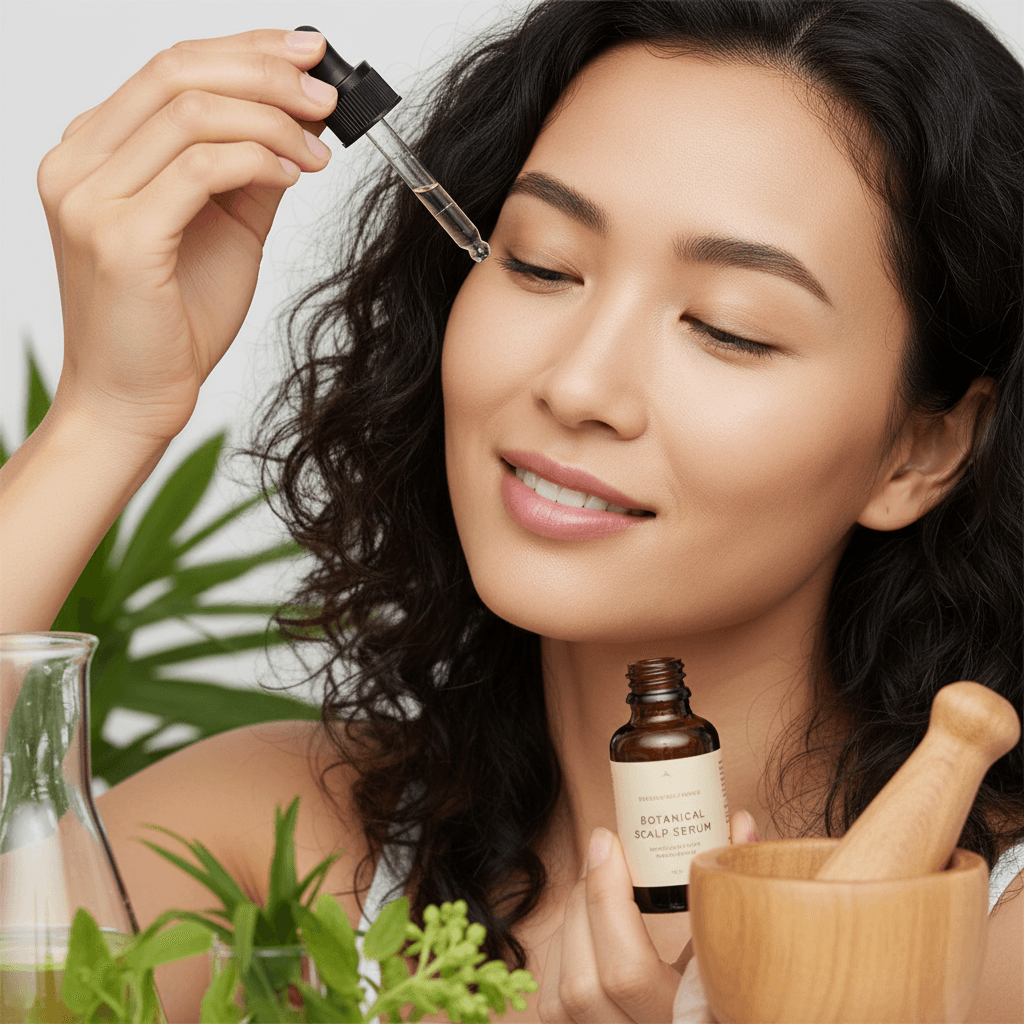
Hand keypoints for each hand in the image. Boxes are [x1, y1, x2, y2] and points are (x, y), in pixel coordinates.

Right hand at [36, 28, 336, 443]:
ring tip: (319, 151)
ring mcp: (90, 197)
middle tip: (325, 94)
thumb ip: (248, 169)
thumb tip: (299, 117)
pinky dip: (259, 161)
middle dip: (266, 73)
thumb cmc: (172, 322)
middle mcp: (78, 163)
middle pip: (178, 72)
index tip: (308, 53)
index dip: (246, 48)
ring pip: (193, 114)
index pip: (170, 66)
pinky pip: (200, 169)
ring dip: (274, 122)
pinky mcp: (119, 237)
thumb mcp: (223, 228)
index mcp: (94, 152)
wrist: (135, 397)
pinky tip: (294, 176)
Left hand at [537, 811, 759, 1023]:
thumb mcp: (753, 954)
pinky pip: (559, 1009)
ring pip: (564, 1000)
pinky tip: (590, 926)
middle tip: (603, 857)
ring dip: (572, 928)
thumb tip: (739, 822)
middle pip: (585, 984)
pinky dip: (569, 956)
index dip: (606, 901)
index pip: (627, 972)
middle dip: (586, 905)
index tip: (607, 842)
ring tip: (596, 886)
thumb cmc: (748, 993)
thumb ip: (743, 893)